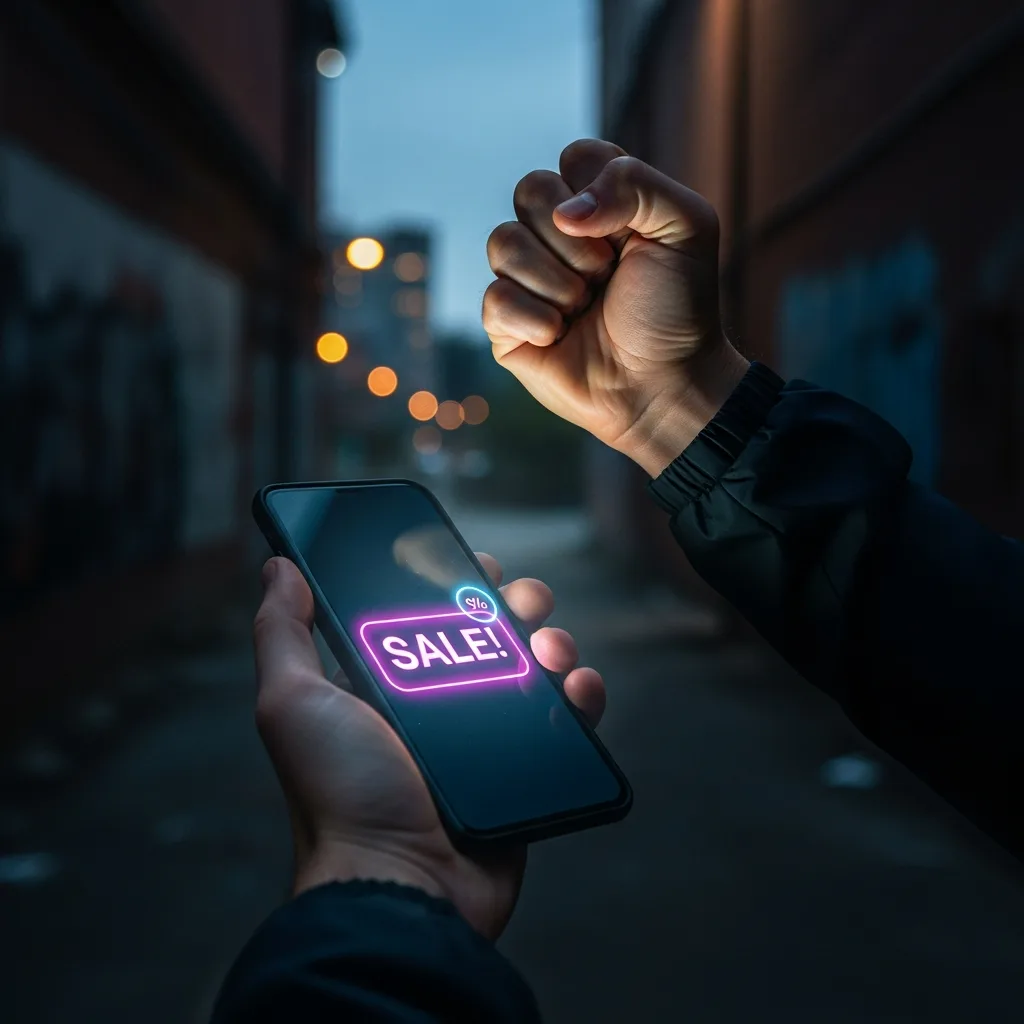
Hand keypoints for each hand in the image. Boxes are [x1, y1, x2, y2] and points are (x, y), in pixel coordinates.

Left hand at [252, 555, 606, 940]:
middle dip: (512, 605)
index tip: (470, 563)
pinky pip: (566, 724)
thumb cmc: (340, 795)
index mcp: (383, 685)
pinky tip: (577, 688)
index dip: (450, 582)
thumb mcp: (292, 704)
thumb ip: (282, 633)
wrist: (401, 886)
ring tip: (551, 650)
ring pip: (533, 670)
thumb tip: (279, 566)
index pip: (423, 614)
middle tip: (519, 603)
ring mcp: (484, 742)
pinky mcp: (523, 774)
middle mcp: (434, 709)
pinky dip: (581, 697)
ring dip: (553, 643)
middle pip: (488, 635)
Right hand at [483, 138, 749, 475]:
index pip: (574, 158)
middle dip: (577, 243)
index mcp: (601, 201)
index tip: (631, 236)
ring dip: (557, 283)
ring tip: (584, 309)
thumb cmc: (677, 308)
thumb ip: (635, 185)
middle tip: (606, 276)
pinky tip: (560, 336)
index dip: (600, 194)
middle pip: (529, 191)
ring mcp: (528, 277)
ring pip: (502, 242)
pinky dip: (536, 320)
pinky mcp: (506, 322)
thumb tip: (564, 214)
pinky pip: (495, 298)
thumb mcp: (685, 227)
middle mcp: (558, 234)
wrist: (664, 385)